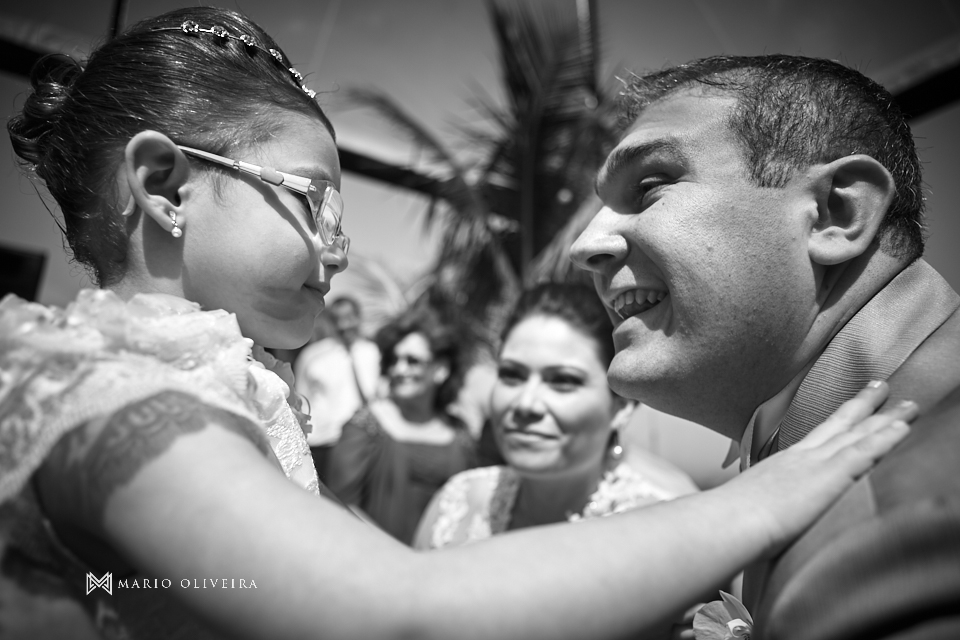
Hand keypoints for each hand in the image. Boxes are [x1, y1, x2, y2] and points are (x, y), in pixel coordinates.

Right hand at [719, 380, 914, 555]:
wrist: (729, 522)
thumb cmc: (731, 522)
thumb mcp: (747, 505)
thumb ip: (760, 504)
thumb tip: (757, 513)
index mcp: (783, 465)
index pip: (817, 437)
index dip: (836, 421)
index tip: (849, 406)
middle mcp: (801, 457)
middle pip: (838, 424)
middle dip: (862, 405)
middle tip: (881, 386)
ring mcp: (816, 464)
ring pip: (858, 434)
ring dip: (886, 418)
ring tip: (909, 404)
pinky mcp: (830, 476)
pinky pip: (865, 452)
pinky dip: (886, 438)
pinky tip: (903, 428)